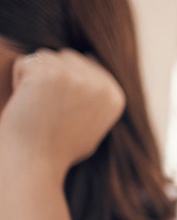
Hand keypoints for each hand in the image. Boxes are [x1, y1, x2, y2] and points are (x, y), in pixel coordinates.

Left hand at [0, 49, 124, 176]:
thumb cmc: (57, 148)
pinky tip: (27, 104)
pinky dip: (19, 82)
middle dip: (51, 77)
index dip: (65, 85)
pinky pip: (25, 63)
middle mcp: (102, 85)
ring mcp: (77, 77)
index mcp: (115, 96)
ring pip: (45, 57)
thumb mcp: (92, 123)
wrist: (36, 162)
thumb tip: (92, 60)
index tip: (61, 111)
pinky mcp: (50, 74)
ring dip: (33, 79)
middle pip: (66, 57)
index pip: (86, 64)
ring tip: (38, 107)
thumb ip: (95, 95)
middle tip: (48, 109)